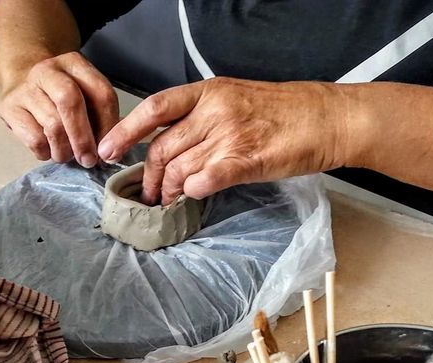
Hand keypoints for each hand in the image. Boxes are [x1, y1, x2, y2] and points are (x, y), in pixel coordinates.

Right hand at [0, 51, 119, 166]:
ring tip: (68, 156)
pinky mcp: (8, 107)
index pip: (101, 92)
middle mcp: (48, 70)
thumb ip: (99, 119)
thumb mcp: (83, 97)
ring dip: (65, 151)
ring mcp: (25, 88)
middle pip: (71, 102)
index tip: (110, 149)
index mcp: (74, 64)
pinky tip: (49, 151)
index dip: (109, 125)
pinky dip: (46, 153)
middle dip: (83, 138)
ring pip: (52, 126)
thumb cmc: (59, 98)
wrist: (21, 85)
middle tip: (89, 160)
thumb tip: (109, 153)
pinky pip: (34, 139)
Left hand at [97, 77, 348, 204]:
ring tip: (170, 201)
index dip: (125, 132)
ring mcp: (229, 136)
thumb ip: (203, 117)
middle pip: (162, 148)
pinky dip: (193, 192)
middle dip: (149, 177)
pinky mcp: (244, 161)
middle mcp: (214, 111)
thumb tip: (173, 145)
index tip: (106, 150)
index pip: (154, 109)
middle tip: (149, 193)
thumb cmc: (286, 112)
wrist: (327, 119)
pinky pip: (202, 182)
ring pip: (179, 169)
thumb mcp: (237, 98)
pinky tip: (195, 196)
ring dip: (169, 191)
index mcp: (208, 92)